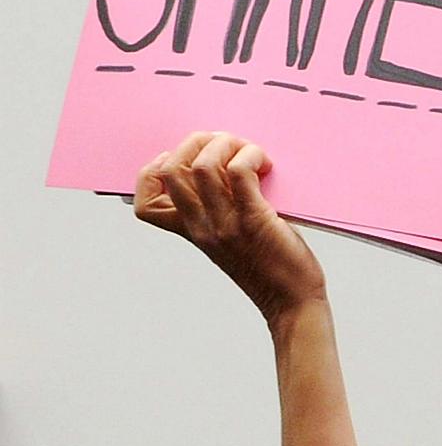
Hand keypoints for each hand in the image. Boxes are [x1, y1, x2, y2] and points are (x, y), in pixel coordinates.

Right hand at [134, 132, 326, 326]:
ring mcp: (224, 224)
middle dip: (196, 142)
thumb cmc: (271, 268)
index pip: (144, 204)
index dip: (151, 172)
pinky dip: (250, 157)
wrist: (292, 302)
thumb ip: (222, 211)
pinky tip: (266, 164)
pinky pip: (239, 173)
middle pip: (170, 170)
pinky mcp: (253, 220)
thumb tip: (229, 169)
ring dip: (227, 145)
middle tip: (228, 145)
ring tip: (250, 152)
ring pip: (202, 165)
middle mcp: (201, 227)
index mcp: (191, 232)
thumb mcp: (233, 241)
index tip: (182, 159)